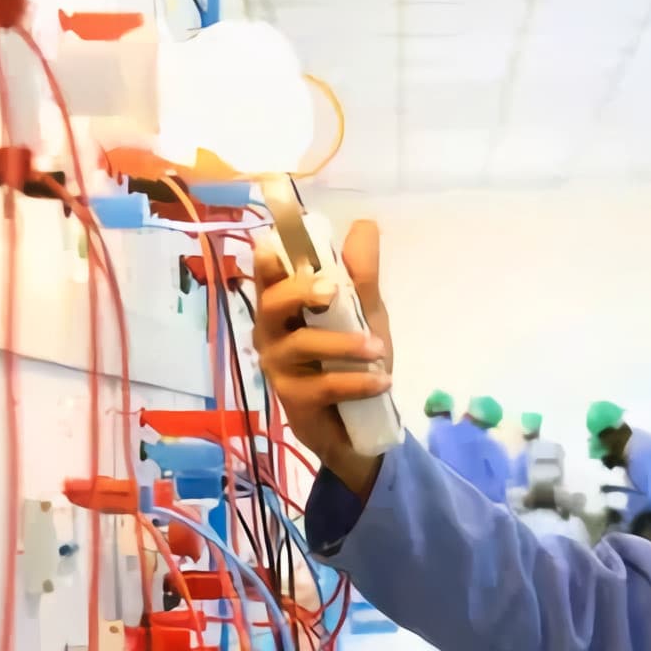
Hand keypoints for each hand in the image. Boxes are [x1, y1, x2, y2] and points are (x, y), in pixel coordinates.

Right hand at [253, 219, 392, 496]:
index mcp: (285, 305)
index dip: (269, 258)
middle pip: (272, 303)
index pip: (268, 275)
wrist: (359, 426)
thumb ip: (361, 275)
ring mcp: (278, 367)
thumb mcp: (365, 313)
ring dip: (343, 344)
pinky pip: (323, 385)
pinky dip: (357, 381)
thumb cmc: (353, 361)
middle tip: (331, 290)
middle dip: (299, 291)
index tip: (274, 240)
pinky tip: (382, 381)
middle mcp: (272, 332)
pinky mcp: (293, 400)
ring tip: (379, 348)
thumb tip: (364, 225)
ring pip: (301, 345)